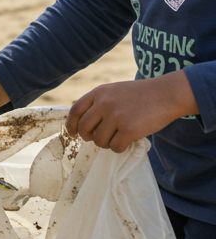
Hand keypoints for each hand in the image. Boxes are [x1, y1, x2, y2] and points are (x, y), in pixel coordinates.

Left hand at [67, 72, 197, 152]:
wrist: (167, 94)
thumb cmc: (141, 94)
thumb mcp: (115, 91)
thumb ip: (100, 102)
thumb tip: (85, 124)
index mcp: (99, 92)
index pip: (75, 110)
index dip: (71, 124)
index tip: (72, 133)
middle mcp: (104, 103)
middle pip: (84, 128)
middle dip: (88, 137)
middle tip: (98, 139)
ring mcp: (116, 116)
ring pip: (99, 140)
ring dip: (106, 144)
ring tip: (116, 138)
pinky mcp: (129, 130)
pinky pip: (115, 147)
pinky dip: (119, 148)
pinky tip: (127, 141)